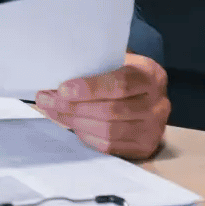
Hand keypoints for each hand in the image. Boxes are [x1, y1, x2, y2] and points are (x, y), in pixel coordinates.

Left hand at [36, 53, 170, 158]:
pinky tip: (70, 124)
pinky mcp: (146, 147)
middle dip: (73, 107)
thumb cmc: (119, 70)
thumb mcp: (112, 58)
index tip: (62, 89)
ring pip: (109, 130)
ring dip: (74, 121)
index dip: (90, 88)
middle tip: (45, 99)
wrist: (143, 90)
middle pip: (111, 110)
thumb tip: (54, 71)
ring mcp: (155, 129)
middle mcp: (159, 103)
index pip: (121, 84)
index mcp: (150, 75)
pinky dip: (86, 135)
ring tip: (52, 110)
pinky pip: (110, 146)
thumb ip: (91, 63)